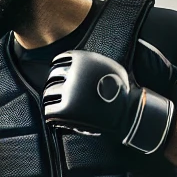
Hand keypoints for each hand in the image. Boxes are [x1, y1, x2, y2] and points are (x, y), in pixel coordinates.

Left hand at [42, 50, 175, 153]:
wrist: (127, 113)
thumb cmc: (121, 91)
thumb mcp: (109, 67)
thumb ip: (92, 62)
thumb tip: (76, 60)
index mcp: (82, 59)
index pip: (60, 60)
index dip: (58, 69)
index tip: (58, 77)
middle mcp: (74, 73)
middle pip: (53, 77)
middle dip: (55, 85)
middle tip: (56, 92)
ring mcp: (70, 91)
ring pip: (49, 92)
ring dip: (51, 98)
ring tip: (56, 104)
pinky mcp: (66, 109)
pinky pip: (49, 110)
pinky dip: (51, 114)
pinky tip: (55, 117)